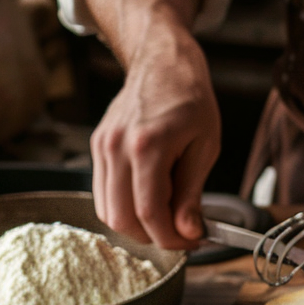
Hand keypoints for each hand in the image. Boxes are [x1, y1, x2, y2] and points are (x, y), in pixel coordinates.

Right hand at [91, 29, 219, 248]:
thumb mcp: (205, 148)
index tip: (193, 241)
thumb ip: (192, 193)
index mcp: (147, 146)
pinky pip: (104, 194)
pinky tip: (152, 202)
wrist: (162, 62)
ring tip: (169, 220)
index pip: (150, 213)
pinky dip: (126, 208)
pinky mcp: (97, 147)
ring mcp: (102, 147)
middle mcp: (116, 147)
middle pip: (122, 219)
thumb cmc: (190, 100)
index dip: (172, 238)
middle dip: (154, 238)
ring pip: (108, 211)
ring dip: (138, 227)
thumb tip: (188, 232)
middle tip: (182, 236)